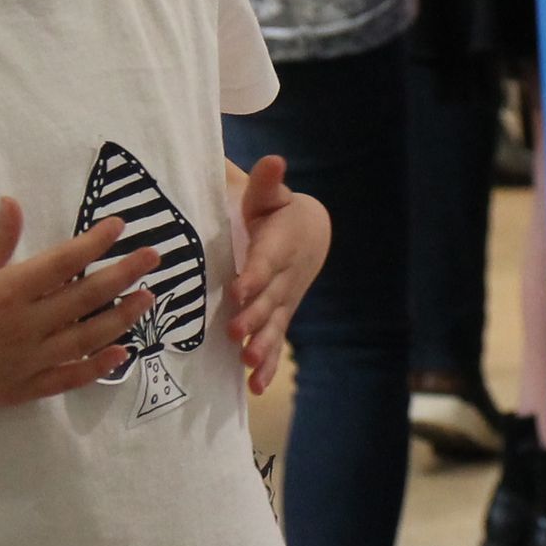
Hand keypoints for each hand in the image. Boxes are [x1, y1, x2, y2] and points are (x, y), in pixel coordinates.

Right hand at [0, 198, 148, 414]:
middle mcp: (27, 326)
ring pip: (89, 336)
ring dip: (124, 317)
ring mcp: (30, 361)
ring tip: (149, 298)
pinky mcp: (27, 388)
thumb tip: (14, 202)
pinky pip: (71, 377)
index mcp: (8, 292)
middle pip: (87, 296)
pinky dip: (99, 366)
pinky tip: (122, 353)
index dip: (96, 242)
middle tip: (155, 257)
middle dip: (125, 274)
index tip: (120, 226)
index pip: (65, 262)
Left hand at [227, 155, 325, 392]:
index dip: (254, 275)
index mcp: (278, 245)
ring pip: (274, 326)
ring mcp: (283, 302)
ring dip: (261, 345)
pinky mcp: (280, 318)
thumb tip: (273, 160)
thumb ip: (266, 184)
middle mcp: (284, 278)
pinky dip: (268, 365)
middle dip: (254, 316)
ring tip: (247, 362)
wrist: (310, 234)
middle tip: (236, 332)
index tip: (239, 289)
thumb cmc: (277, 212)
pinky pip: (276, 343)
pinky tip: (255, 386)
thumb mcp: (271, 195)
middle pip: (269, 300)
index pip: (266, 262)